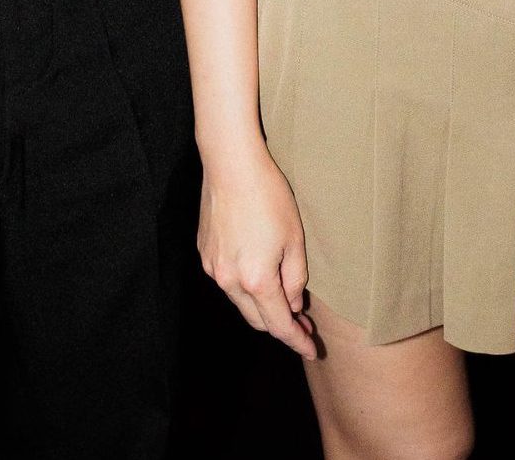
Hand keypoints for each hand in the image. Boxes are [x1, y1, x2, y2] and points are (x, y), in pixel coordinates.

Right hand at [197, 148, 317, 356]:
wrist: (231, 164)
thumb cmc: (268, 196)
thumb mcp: (294, 238)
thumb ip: (295, 278)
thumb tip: (293, 304)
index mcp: (257, 280)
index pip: (279, 325)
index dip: (297, 340)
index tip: (310, 349)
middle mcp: (229, 281)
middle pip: (257, 320)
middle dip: (280, 325)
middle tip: (302, 322)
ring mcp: (213, 268)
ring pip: (240, 301)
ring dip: (260, 304)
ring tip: (281, 294)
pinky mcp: (204, 253)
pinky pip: (227, 279)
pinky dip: (243, 283)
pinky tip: (256, 266)